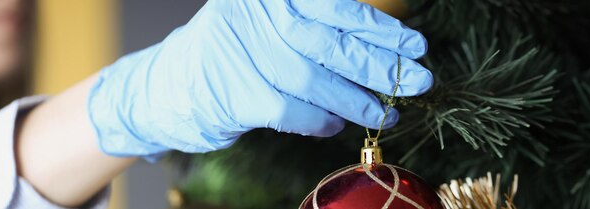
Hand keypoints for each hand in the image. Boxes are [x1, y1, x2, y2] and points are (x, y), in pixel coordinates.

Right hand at [87, 0, 431, 158]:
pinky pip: (293, 112)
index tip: (415, 45)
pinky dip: (320, 121)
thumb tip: (381, 49)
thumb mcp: (268, 23)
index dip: (379, 28)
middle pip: (331, 43)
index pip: (336, 6)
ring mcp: (242, 53)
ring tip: (386, 113)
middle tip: (418, 81)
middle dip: (381, 66)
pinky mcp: (234, 93)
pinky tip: (336, 124)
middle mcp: (255, 15)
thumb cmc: (234, 53)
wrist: (172, 84)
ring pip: (315, 80)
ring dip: (358, 100)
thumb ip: (314, 28)